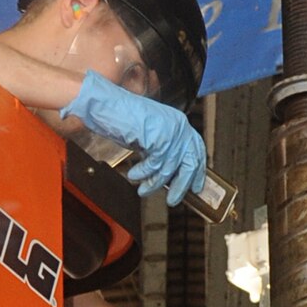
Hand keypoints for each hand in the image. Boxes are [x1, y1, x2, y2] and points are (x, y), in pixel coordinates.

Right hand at [61, 69, 206, 206]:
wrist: (108, 106)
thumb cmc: (124, 119)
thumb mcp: (150, 138)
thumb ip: (162, 153)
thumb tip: (170, 176)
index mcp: (179, 123)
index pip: (197, 150)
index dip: (198, 171)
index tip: (196, 187)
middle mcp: (179, 126)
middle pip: (191, 163)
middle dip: (182, 185)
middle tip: (173, 200)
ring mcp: (170, 131)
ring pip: (169, 168)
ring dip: (154, 184)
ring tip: (142, 190)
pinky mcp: (159, 138)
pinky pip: (155, 166)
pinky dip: (143, 174)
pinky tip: (134, 175)